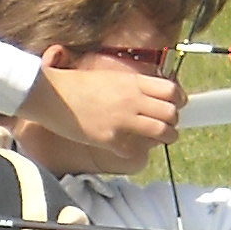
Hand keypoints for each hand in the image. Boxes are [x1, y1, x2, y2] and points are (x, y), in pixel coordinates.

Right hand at [11, 50, 182, 174]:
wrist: (51, 95)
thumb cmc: (75, 85)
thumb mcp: (110, 77)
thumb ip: (132, 86)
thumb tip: (149, 95)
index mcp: (132, 82)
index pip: (171, 90)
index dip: (178, 100)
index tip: (176, 106)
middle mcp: (132, 100)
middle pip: (171, 113)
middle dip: (173, 121)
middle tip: (168, 125)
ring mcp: (122, 120)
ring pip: (162, 132)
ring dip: (165, 137)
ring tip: (160, 139)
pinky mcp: (110, 139)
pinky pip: (136, 150)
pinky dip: (137, 151)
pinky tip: (130, 147)